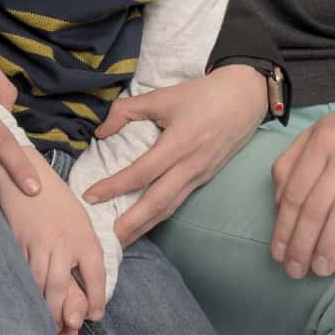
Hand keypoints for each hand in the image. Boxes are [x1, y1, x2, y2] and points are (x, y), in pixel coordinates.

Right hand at [0, 157, 106, 334]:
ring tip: (43, 324)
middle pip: (62, 288)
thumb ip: (85, 251)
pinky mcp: (16, 241)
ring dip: (41, 307)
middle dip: (62, 314)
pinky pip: (20, 272)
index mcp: (83, 236)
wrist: (23, 171)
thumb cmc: (54, 199)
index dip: (97, 300)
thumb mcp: (79, 221)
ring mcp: (37, 242)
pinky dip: (23, 289)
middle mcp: (63, 242)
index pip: (95, 275)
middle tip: (65, 331)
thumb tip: (87, 284)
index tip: (94, 317)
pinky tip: (25, 299)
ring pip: (39, 284)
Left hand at [83, 65, 265, 243]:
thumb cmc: (202, 95)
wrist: (245, 98)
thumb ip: (126, 110)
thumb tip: (100, 132)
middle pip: (158, 202)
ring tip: (123, 240)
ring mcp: (200, 175)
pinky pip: (179, 201)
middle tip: (108, 239)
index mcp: (180, 143)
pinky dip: (160, 215)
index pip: (142, 172)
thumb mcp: (162, 96)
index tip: (90, 197)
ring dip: (146, 226)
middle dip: (132, 223)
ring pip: (170, 207)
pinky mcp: (205, 179)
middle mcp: (191, 165)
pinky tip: (145, 223)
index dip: (115, 186)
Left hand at [268, 97, 334, 277]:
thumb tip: (278, 202)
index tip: (278, 254)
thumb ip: (294, 162)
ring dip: (331, 242)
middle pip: (317, 203)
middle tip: (297, 271)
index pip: (295, 191)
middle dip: (302, 242)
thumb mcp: (323, 134)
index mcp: (320, 140)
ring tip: (323, 268)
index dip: (284, 226)